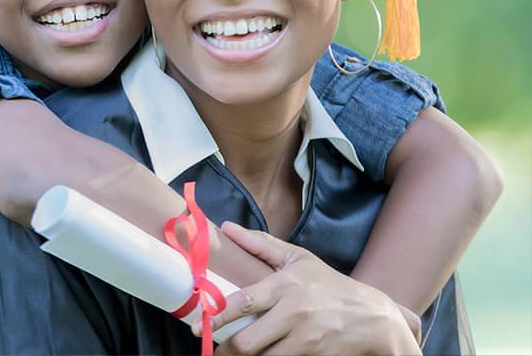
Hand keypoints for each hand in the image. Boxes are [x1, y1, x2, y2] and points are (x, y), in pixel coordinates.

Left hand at [201, 222, 420, 355]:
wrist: (374, 318)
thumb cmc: (330, 285)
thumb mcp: (299, 259)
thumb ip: (261, 245)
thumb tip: (227, 228)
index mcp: (285, 285)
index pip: (242, 302)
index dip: (216, 316)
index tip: (198, 324)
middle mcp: (294, 313)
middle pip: (247, 342)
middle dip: (226, 350)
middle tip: (215, 349)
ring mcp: (306, 339)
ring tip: (236, 355)